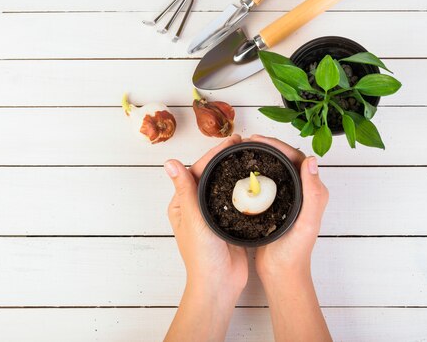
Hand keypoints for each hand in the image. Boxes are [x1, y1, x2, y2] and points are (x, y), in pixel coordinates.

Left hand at [164, 134, 247, 341]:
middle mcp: (196, 206)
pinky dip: (244, 187)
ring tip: (252, 155)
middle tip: (245, 143)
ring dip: (236, 170)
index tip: (231, 141)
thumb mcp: (193, 220)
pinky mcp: (229, 222)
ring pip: (224, 185)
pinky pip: (236, 200)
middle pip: (212, 174)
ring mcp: (213, 214)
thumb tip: (170, 163)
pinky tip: (256, 179)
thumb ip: (185, 191)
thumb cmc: (201, 257)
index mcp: (182, 204)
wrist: (219, 284)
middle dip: (226, 158)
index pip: (198, 170)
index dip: (214, 154)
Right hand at [245, 134, 331, 341]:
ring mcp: (286, 199)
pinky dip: (254, 174)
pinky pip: (265, 183)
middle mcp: (301, 192)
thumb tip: (312, 160)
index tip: (258, 139)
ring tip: (242, 151)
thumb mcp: (306, 222)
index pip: (296, 157)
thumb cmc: (296, 252)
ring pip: (274, 170)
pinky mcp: (273, 207)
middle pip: (284, 160)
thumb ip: (313, 193)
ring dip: (260, 158)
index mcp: (312, 191)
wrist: (282, 275)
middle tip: (246, 141)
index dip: (278, 145)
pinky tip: (240, 173)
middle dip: (267, 147)